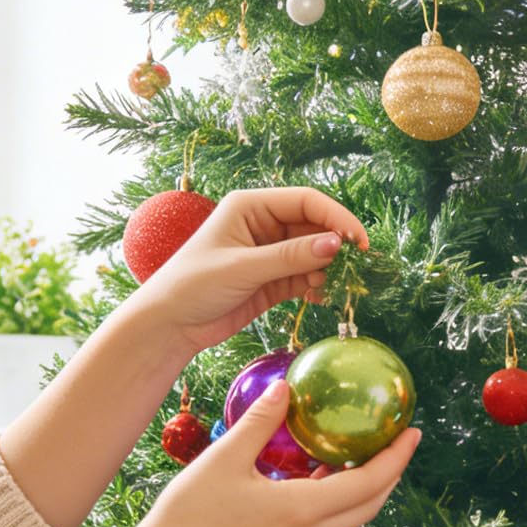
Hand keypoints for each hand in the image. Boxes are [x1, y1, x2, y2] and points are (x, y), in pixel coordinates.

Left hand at [125, 187, 367, 361]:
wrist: (168, 325)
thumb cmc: (193, 285)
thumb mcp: (244, 268)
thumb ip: (291, 257)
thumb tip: (336, 245)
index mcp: (251, 206)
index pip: (305, 201)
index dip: (336, 217)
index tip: (358, 241)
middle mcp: (263, 224)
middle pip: (313, 226)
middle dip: (335, 245)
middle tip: (356, 267)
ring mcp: (269, 253)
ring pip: (313, 253)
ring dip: (328, 267)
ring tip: (335, 285)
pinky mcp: (272, 280)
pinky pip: (305, 276)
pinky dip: (318, 285)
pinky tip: (321, 298)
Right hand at [133, 379, 417, 526]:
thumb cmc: (190, 512)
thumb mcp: (226, 457)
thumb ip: (261, 422)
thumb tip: (289, 388)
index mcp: (303, 510)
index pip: (369, 483)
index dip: (395, 457)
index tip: (412, 431)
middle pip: (370, 504)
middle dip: (391, 472)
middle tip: (399, 438)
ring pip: (351, 516)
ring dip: (367, 486)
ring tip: (366, 450)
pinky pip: (328, 522)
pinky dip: (340, 496)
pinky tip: (324, 470)